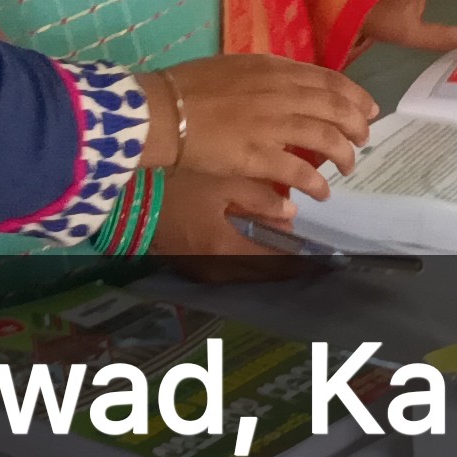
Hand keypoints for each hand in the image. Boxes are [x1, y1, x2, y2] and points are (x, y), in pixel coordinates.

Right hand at [145, 54, 374, 197]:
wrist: (163, 109)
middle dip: (357, 126)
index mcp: (274, 68)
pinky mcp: (258, 155)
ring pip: (325, 139)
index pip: (329, 80)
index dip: (355, 96)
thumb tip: (290, 87)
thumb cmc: (190, 86)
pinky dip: (316, 183)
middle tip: (363, 141)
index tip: (368, 109)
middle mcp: (280, 93)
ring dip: (344, 156)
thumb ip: (267, 76)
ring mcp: (271, 124)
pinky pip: (299, 171)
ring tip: (348, 168)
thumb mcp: (236, 67)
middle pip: (335, 108)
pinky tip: (321, 193)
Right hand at [152, 168, 313, 271]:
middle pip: (265, 274)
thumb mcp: (222, 183)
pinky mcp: (194, 266)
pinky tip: (263, 244)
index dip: (304, 261)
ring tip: (295, 248)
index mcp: (227, 250)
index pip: (277, 264)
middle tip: (317, 254)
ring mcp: (204, 272)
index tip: (329, 257)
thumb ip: (260, 198)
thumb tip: (291, 213)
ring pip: (249, 272)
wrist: (127, 202)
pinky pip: (232, 267)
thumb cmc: (176, 186)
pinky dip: (251, 259)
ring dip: (271, 263)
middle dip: (291, 265)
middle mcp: (218, 270)